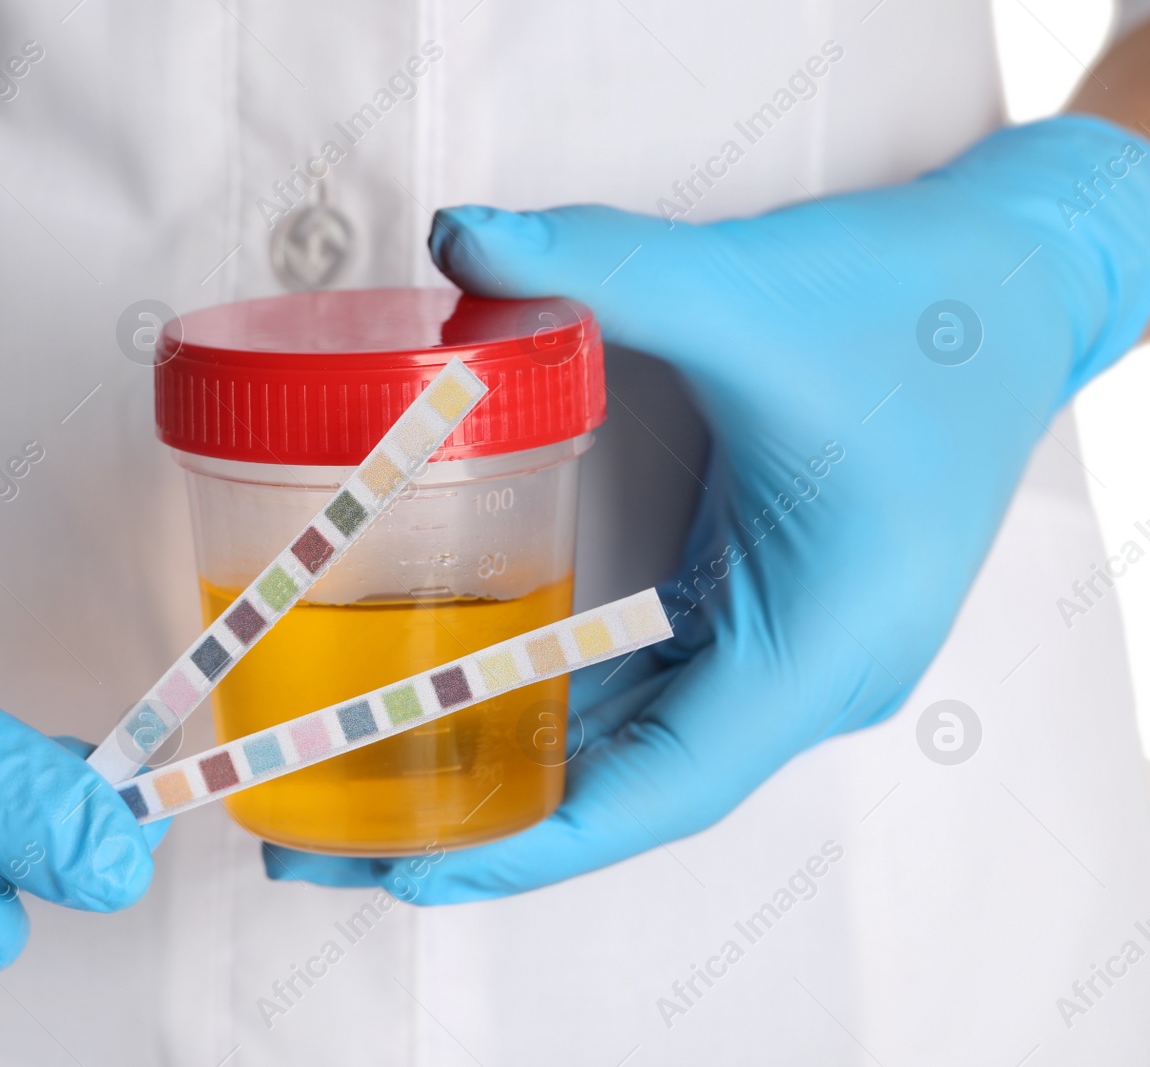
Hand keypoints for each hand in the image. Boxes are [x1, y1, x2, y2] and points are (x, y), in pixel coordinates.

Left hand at [267, 115, 1149, 900]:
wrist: (1019, 286)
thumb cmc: (919, 306)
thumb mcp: (749, 290)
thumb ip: (599, 263)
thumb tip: (460, 241)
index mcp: (821, 644)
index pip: (661, 790)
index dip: (529, 845)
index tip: (411, 873)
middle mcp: (808, 674)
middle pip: (627, 790)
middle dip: (485, 824)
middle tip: (335, 844)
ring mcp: (790, 653)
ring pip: (634, 748)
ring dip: (511, 771)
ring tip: (371, 785)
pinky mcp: (766, 613)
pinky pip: (649, 691)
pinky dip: (556, 708)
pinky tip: (464, 703)